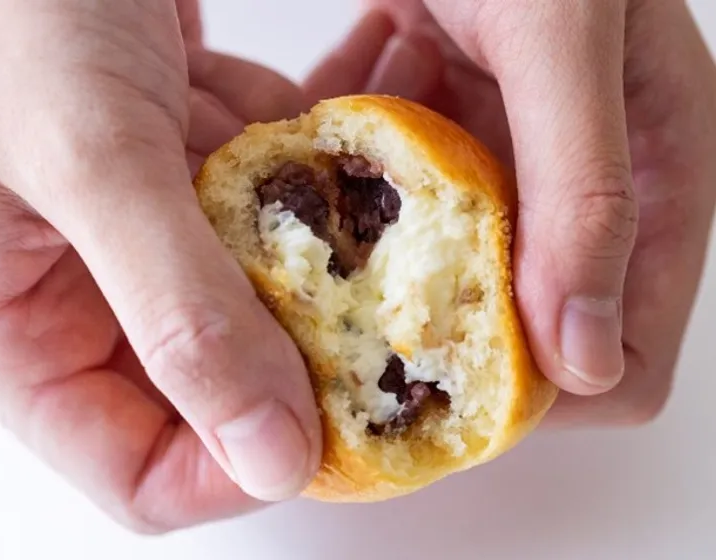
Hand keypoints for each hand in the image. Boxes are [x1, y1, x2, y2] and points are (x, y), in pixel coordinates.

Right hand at [0, 0, 323, 532]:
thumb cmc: (8, 2)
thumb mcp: (93, 159)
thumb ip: (180, 314)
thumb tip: (267, 456)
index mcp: (2, 331)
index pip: (134, 470)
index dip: (238, 466)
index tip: (335, 420)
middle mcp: (58, 300)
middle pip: (205, 389)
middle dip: (297, 347)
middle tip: (380, 306)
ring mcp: (116, 240)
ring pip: (244, 298)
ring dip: (310, 252)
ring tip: (367, 201)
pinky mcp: (160, 183)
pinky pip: (250, 218)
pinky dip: (295, 185)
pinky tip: (323, 138)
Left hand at [312, 0, 715, 424]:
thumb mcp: (565, 33)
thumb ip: (587, 194)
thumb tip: (588, 357)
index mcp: (654, 177)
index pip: (622, 358)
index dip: (538, 392)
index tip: (439, 384)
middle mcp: (590, 181)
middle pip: (530, 327)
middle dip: (450, 337)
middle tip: (366, 327)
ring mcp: (517, 155)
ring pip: (459, 270)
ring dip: (394, 273)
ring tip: (336, 248)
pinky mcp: (454, 123)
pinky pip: (410, 202)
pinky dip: (364, 201)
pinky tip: (326, 172)